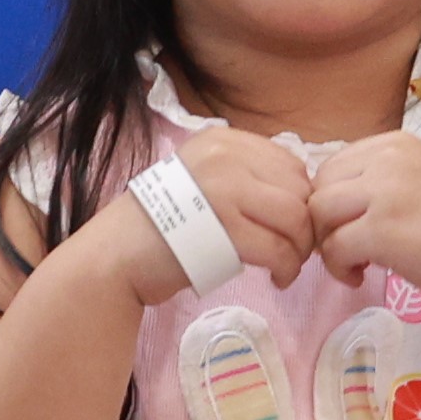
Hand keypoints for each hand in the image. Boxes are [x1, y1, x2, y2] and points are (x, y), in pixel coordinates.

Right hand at [105, 121, 317, 302]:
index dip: (300, 198)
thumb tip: (298, 193)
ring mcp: (225, 189)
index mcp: (222, 140)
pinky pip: (280, 249)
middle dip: (305, 226)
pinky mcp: (226, 229)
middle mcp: (225, 156)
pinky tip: (278, 279)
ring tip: (287, 266)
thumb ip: (242, 176)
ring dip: (300, 249)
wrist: (115, 257)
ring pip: (296, 218)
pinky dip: (287, 268)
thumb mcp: (200, 180)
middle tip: (294, 252)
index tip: (290, 227)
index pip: (290, 163)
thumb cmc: (159, 227)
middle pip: (299, 190)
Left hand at [299, 127, 420, 311]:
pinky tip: (361, 276)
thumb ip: (380, 183)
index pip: (334, 165)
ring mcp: (385, 191)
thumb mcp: (420, 185)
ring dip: (329, 245)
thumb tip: (326, 203)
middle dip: (327, 222)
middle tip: (352, 248)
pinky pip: (333, 247)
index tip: (355, 227)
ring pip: (319, 213)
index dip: (335, 202)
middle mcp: (389, 157)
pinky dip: (339, 268)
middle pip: (319, 186)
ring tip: (358, 263)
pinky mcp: (381, 228)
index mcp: (398, 143)